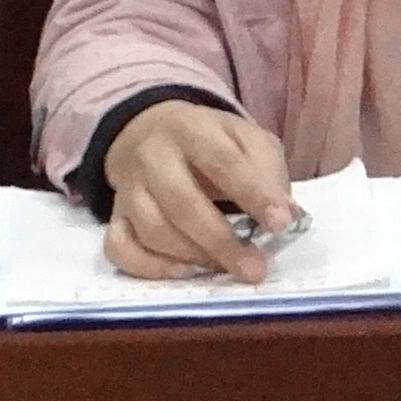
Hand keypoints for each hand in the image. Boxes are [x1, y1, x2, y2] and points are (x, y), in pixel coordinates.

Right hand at [100, 103, 298, 280]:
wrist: (147, 130)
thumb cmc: (209, 141)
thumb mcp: (245, 137)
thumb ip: (267, 169)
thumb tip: (285, 214)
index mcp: (192, 129)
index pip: (223, 161)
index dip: (254, 194)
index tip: (281, 224)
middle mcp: (153, 157)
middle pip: (182, 203)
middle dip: (221, 242)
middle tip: (255, 269)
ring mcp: (128, 189)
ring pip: (152, 230)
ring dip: (193, 257)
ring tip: (225, 268)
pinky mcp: (114, 216)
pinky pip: (119, 247)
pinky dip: (148, 267)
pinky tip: (182, 272)